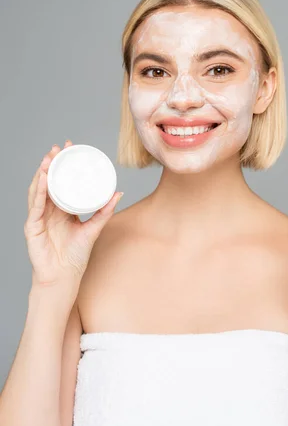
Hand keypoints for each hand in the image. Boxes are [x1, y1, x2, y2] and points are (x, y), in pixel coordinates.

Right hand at [24, 140, 123, 287]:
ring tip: (49, 158)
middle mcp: (48, 210)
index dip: (63, 163)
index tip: (69, 147)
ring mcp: (38, 217)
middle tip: (58, 147)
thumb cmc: (75, 256)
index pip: (60, 180)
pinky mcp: (32, 227)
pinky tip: (43, 179)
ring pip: (38, 189)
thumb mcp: (93, 228)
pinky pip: (35, 206)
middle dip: (51, 163)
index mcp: (61, 208)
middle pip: (48, 181)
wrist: (64, 277)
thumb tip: (118, 193)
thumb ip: (105, 211)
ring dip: (43, 173)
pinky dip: (38, 191)